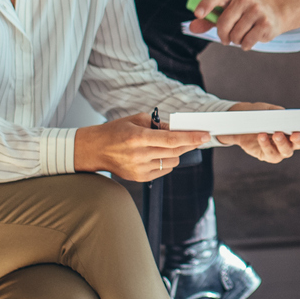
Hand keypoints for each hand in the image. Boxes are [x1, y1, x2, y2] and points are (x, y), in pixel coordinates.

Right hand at [73, 112, 208, 181]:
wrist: (94, 150)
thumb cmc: (115, 131)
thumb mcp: (135, 120)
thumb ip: (158, 124)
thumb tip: (178, 129)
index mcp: (137, 137)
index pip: (170, 139)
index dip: (190, 137)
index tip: (205, 135)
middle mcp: (139, 155)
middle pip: (175, 152)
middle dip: (189, 144)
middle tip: (198, 137)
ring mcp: (139, 169)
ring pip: (172, 162)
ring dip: (177, 153)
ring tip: (168, 145)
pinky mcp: (140, 178)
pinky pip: (164, 170)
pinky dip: (167, 162)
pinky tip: (158, 154)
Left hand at [187, 0, 286, 47]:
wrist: (273, 12)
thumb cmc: (244, 13)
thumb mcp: (226, 12)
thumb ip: (208, 19)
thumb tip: (192, 27)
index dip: (206, 5)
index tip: (198, 14)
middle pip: (223, 22)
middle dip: (222, 35)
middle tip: (226, 38)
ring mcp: (256, 10)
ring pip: (235, 35)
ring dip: (235, 40)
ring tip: (242, 34)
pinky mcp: (265, 23)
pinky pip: (246, 41)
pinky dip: (245, 44)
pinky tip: (250, 38)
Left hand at [212, 102, 299, 162]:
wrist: (241, 122)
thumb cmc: (259, 114)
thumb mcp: (269, 110)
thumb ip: (279, 114)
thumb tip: (286, 117)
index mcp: (295, 129)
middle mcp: (290, 142)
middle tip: (296, 134)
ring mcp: (279, 151)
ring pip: (286, 151)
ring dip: (282, 142)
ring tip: (277, 134)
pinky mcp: (267, 156)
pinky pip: (270, 153)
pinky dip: (266, 144)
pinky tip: (262, 136)